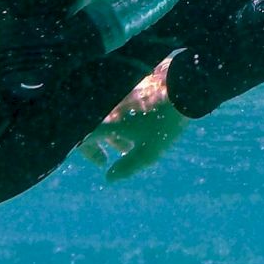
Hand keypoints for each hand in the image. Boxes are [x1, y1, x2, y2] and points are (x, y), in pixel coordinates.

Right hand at [79, 56, 186, 182]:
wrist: (181, 87)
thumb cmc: (163, 123)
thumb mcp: (147, 152)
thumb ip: (126, 167)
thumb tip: (109, 178)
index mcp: (105, 121)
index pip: (83, 138)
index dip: (88, 152)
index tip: (102, 163)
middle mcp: (107, 106)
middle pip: (91, 125)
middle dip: (97, 144)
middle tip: (104, 159)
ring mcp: (117, 95)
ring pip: (105, 116)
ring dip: (111, 133)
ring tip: (126, 146)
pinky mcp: (127, 86)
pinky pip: (115, 104)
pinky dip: (118, 119)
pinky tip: (134, 128)